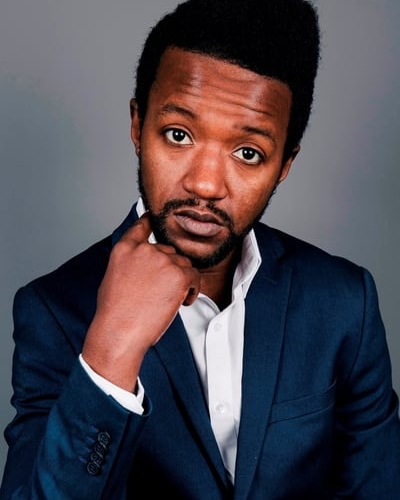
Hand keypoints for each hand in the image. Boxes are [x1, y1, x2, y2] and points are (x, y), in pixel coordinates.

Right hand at [82, 213, 199, 390]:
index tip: (153, 216)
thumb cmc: (115, 312)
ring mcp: (163, 260)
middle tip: (160, 292)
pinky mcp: (179, 274)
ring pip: (184, 264)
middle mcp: (145, 249)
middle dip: (169, 270)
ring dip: (181, 281)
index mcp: (125, 249)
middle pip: (169, 251)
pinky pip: (195, 276)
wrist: (119, 332)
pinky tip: (181, 302)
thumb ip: (131, 262)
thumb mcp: (114, 277)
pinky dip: (192, 290)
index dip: (149, 221)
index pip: (141, 226)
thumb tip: (144, 264)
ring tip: (167, 300)